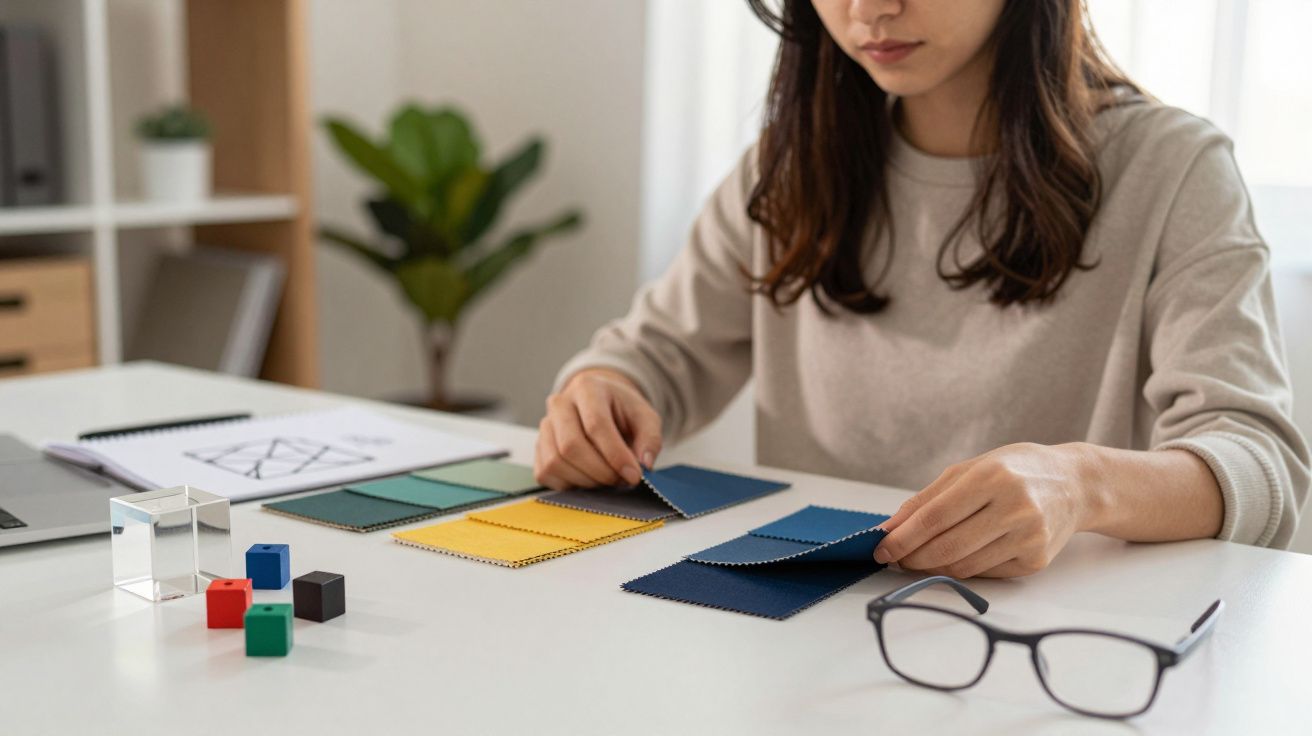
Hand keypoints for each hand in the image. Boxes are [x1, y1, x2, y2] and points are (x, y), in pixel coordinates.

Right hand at [535, 368, 662, 490]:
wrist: (600, 406)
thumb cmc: (622, 411)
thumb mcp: (645, 417)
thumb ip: (650, 438)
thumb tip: (644, 464)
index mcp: (587, 388)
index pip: (596, 425)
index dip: (615, 455)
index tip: (633, 475)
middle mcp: (559, 403)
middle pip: (571, 446)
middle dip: (600, 472)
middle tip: (621, 481)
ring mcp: (545, 425)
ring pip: (555, 462)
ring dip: (586, 481)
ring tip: (607, 479)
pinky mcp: (538, 447)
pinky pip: (545, 473)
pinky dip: (569, 485)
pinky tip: (589, 480)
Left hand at [873, 442, 1096, 578]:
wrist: (1075, 484)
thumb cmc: (1014, 471)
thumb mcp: (970, 470)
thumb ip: (927, 499)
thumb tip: (890, 529)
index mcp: (992, 477)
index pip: (936, 516)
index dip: (903, 537)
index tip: (881, 549)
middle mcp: (1014, 507)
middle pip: (948, 545)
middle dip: (913, 557)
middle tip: (895, 559)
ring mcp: (1029, 536)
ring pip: (965, 565)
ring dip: (933, 567)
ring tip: (919, 559)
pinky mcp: (1037, 560)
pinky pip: (986, 572)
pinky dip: (962, 568)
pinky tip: (955, 558)